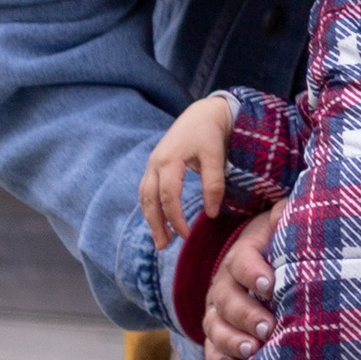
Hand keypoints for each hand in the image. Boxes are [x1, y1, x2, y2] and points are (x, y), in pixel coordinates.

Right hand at [141, 94, 233, 252]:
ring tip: (161, 239)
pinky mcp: (155, 165)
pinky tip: (159, 220)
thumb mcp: (216, 157)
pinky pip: (147, 190)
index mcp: (169, 161)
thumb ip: (214, 184)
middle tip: (164, 246)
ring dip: (151, 218)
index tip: (185, 235)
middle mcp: (155, 163)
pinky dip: (151, 207)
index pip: (167, 197)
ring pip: (145, 196)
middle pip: (149, 200)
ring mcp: (152, 164)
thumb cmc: (210, 134)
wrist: (203, 113)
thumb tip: (211, 214)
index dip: (175, 218)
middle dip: (156, 224)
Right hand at [202, 205, 288, 359]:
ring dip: (231, 340)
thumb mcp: (283, 226)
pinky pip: (211, 348)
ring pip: (215, 325)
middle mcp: (224, 283)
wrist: (261, 264)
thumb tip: (286, 210)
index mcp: (241, 255)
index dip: (253, 272)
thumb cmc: (279, 245)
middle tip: (267, 326)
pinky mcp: (218, 333)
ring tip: (251, 350)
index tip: (269, 285)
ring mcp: (218, 310)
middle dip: (246, 314)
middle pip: (227, 298)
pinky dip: (217, 359)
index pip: (242, 260)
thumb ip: (286, 216)